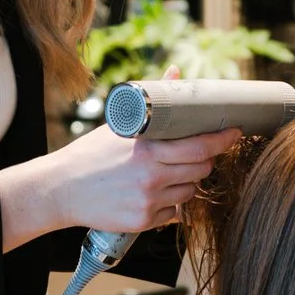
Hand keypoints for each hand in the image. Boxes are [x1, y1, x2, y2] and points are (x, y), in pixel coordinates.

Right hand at [0, 124, 244, 247]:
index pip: (200, 145)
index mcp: (149, 149)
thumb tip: (175, 73)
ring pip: (190, 192)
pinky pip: (173, 212)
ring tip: (164, 174)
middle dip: (204, 161)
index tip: (234, 132)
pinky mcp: (143, 221)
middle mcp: (152, 176)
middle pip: (201, 170)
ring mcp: (149, 201)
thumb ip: (155, 103)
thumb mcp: (121, 125)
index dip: (222, 139)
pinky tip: (150, 193)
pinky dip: (169, 204)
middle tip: (194, 155)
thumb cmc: (90, 155)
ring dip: (186, 183)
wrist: (60, 189)